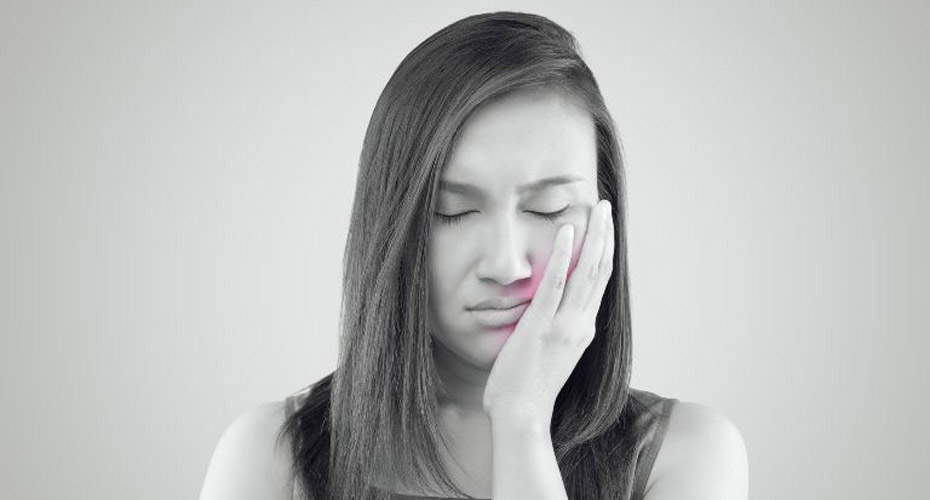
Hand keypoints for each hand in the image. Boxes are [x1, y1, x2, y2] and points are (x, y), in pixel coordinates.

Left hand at [482, 199, 614, 422]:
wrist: (522, 417)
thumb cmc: (526, 390)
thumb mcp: (548, 353)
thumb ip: (551, 328)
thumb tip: (542, 309)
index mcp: (582, 330)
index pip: (599, 283)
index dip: (605, 252)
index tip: (605, 227)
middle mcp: (581, 324)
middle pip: (601, 270)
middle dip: (606, 235)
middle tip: (607, 206)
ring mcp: (564, 324)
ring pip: (587, 271)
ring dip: (594, 235)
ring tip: (597, 209)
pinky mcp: (542, 325)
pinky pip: (556, 282)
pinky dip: (563, 254)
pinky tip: (566, 230)